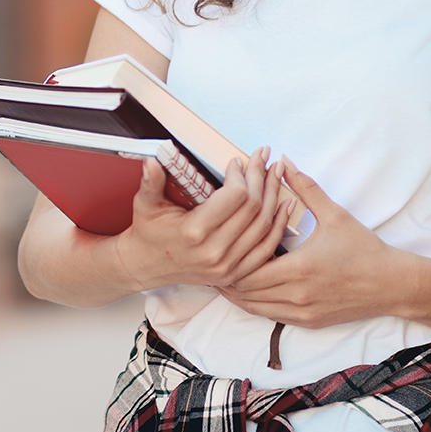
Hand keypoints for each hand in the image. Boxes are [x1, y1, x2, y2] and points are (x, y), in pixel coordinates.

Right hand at [112, 147, 294, 290]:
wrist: (145, 266)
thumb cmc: (148, 232)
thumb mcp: (145, 204)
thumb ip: (151, 181)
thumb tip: (152, 161)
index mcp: (194, 232)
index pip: (235, 197)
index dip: (241, 175)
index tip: (237, 162)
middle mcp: (214, 251)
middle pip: (253, 208)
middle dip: (261, 178)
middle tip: (263, 158)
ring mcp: (226, 265)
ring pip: (263, 226)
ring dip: (274, 196)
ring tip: (276, 174)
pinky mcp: (234, 273)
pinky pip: (265, 249)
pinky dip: (278, 226)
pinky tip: (285, 206)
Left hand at [218, 158, 416, 328]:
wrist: (391, 284)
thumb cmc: (364, 249)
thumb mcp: (335, 215)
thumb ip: (306, 188)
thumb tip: (285, 162)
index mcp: (299, 268)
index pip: (248, 269)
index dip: (231, 259)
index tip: (222, 244)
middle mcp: (297, 295)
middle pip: (245, 292)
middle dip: (229, 277)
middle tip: (216, 260)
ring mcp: (302, 312)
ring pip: (255, 308)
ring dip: (240, 293)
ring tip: (226, 276)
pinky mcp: (308, 322)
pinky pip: (271, 316)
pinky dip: (257, 304)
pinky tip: (251, 290)